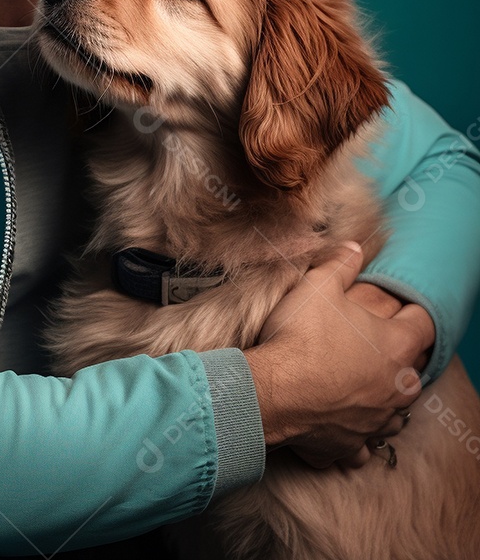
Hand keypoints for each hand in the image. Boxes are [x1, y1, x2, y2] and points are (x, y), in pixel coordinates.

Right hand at [242, 243, 427, 468]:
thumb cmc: (300, 337)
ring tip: (364, 386)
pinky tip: (341, 424)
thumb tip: (354, 248)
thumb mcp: (318, 285)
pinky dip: (355, 436)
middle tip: (376, 343)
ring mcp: (376, 421)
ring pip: (396, 413)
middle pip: (414, 371)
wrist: (272, 392)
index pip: (423, 324)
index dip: (413, 311)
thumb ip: (341, 264)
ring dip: (384, 399)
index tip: (402, 307)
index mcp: (396, 346)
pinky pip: (362, 445)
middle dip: (400, 357)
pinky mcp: (350, 446)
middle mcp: (396, 388)